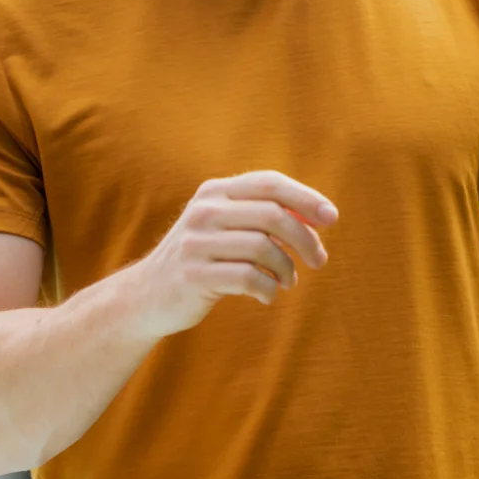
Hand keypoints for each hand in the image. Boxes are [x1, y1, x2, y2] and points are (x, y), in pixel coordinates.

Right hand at [127, 169, 337, 338]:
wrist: (146, 295)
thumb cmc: (203, 258)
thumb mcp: (225, 226)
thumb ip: (263, 215)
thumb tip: (319, 215)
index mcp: (214, 191)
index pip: (269, 183)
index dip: (305, 198)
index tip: (332, 218)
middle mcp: (204, 211)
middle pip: (272, 215)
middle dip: (305, 238)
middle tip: (319, 260)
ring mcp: (196, 242)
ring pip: (264, 247)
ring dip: (287, 268)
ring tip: (287, 281)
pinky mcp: (194, 275)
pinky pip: (249, 278)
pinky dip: (269, 289)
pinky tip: (268, 296)